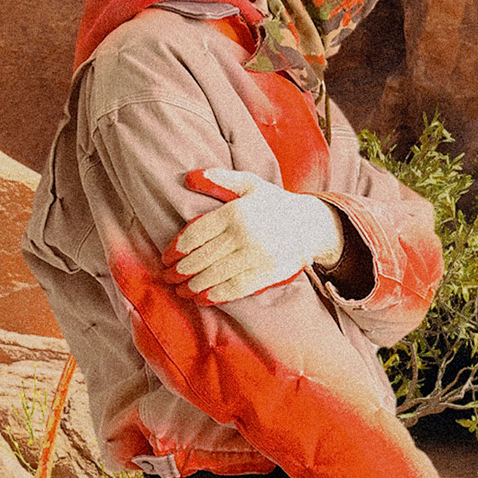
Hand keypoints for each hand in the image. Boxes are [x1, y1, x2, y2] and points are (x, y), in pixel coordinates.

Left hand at [162, 168, 343, 304]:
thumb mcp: (249, 184)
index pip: (197, 233)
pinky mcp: (267, 274)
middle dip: (180, 270)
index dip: (177, 248)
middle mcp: (245, 235)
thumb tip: (188, 178)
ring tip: (180, 291)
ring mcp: (257, 256)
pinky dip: (216, 295)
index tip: (166, 257)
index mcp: (236, 212)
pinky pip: (236, 288)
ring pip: (216, 275)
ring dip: (193, 286)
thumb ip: (219, 180)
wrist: (311, 225)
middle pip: (202, 257)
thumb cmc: (273, 204)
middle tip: (167, 277)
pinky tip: (201, 299)